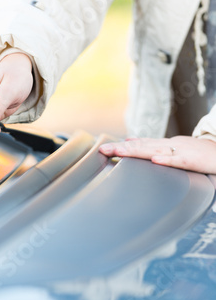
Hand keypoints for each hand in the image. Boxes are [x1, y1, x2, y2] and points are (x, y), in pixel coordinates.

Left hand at [99, 136, 215, 173]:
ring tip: (119, 153)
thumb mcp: (171, 147)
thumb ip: (151, 145)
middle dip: (121, 148)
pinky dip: (167, 160)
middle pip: (140, 146)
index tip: (102, 149)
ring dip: (136, 152)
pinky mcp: (193, 160)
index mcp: (162, 145)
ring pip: (154, 151)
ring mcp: (180, 152)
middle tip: (102, 150)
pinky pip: (179, 161)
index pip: (137, 144)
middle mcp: (168, 146)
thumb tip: (130, 139)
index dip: (120, 146)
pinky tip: (154, 161)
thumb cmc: (197, 151)